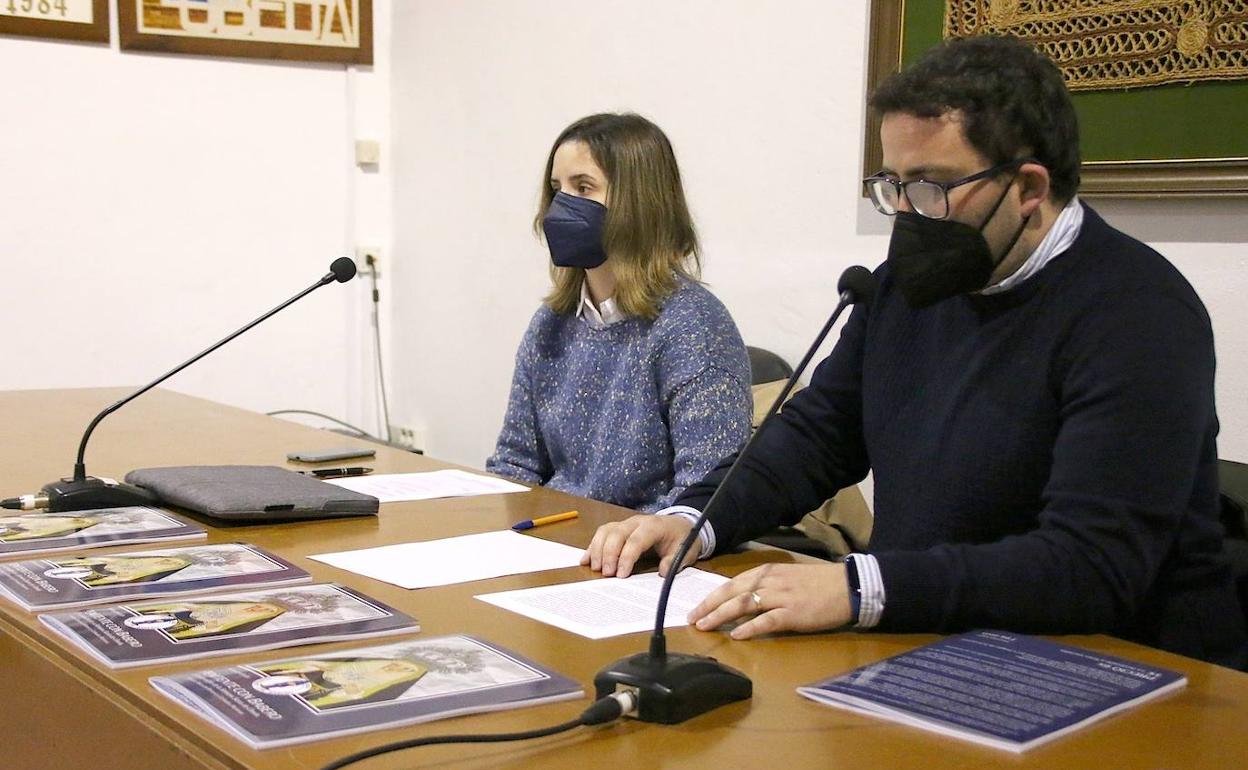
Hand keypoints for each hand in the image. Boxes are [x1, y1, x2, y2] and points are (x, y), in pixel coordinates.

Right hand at [580, 514, 699, 577]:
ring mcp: (626, 523)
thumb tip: (663, 572)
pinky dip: (592, 546)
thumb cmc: (682, 539)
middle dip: (609, 554)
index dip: (626, 557)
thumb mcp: (686, 551)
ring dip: (597, 550)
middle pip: (616, 533)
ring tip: (595, 569)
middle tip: (606, 574)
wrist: (681, 524)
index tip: (620, 575)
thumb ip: (675, 561)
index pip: (636, 540)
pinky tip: (585, 560)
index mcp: (654, 526)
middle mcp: (636, 522)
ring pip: (606, 531)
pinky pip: (602, 533)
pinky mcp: (618, 527)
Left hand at [689, 562, 852, 639]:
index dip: (711, 597)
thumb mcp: (786, 578)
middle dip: (708, 606)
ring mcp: (780, 597)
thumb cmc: (818, 583)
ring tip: (705, 626)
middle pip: (731, 592)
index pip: (731, 584)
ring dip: (721, 615)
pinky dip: (749, 628)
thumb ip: (765, 586)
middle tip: (691, 619)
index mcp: (766, 572)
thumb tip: (742, 599)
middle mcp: (769, 581)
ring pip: (743, 604)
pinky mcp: (793, 614)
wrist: (847, 586)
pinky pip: (766, 621)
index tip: (696, 609)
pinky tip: (737, 635)